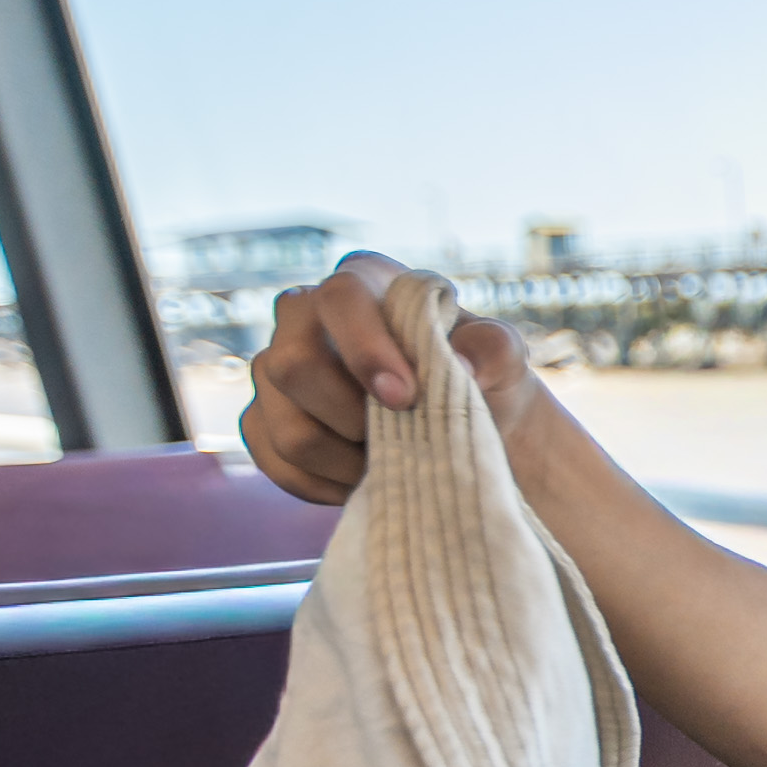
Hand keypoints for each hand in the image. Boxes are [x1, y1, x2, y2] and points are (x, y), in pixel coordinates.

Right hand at [239, 251, 535, 503]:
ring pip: (283, 425)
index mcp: (361, 282)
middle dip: (349, 415)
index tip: (405, 397)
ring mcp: (275, 370)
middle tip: (401, 435)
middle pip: (291, 364)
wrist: (464, 423)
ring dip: (344, 459)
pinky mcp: (264, 420)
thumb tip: (462, 366)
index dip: (365, 349)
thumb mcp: (502, 356)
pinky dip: (325, 484)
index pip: (339, 298)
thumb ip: (491, 349)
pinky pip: (273, 460)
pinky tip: (366, 480)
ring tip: (392, 460)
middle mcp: (302, 317)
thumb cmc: (479, 375)